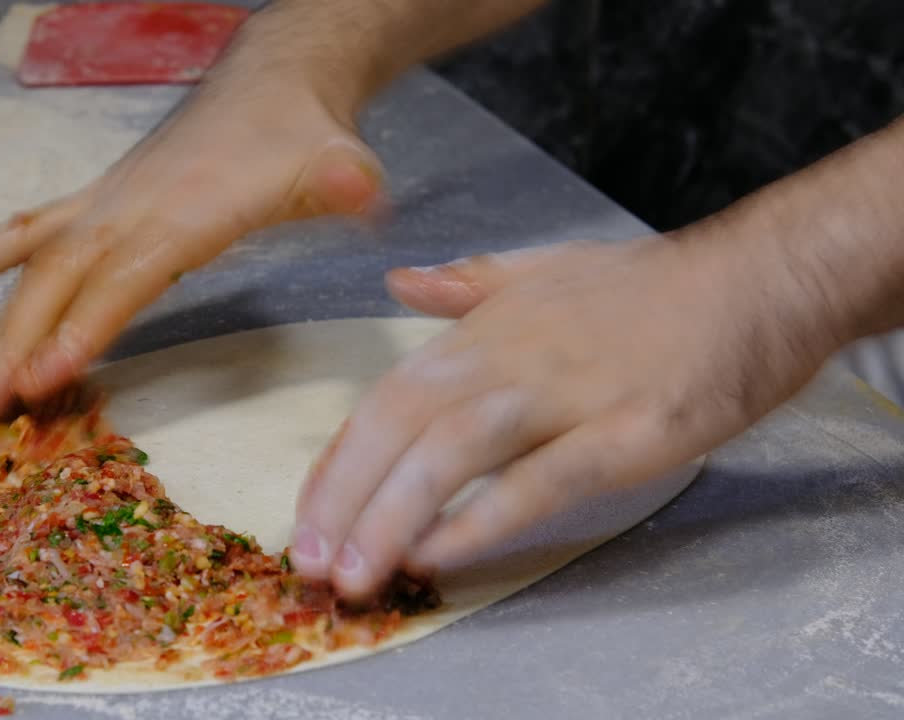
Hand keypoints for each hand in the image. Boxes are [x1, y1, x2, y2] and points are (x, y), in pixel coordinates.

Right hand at [0, 79, 383, 417]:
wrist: (269, 84)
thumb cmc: (301, 138)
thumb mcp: (339, 162)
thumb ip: (347, 185)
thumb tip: (361, 194)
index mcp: (185, 212)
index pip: (126, 277)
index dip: (84, 327)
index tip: (43, 378)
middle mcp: (132, 208)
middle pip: (63, 279)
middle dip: (18, 341)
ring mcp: (108, 202)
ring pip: (37, 263)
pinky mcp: (100, 201)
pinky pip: (32, 229)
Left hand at [289, 234, 840, 597]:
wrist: (755, 281)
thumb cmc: (649, 289)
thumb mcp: (544, 269)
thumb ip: (467, 283)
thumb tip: (400, 280)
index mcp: (485, 329)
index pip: (388, 396)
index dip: (341, 458)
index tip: (308, 511)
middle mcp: (509, 357)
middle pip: (402, 424)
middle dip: (346, 494)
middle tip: (309, 558)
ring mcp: (566, 392)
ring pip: (454, 452)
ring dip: (393, 514)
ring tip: (356, 569)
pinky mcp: (624, 430)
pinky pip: (539, 479)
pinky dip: (485, 517)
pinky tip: (441, 553)